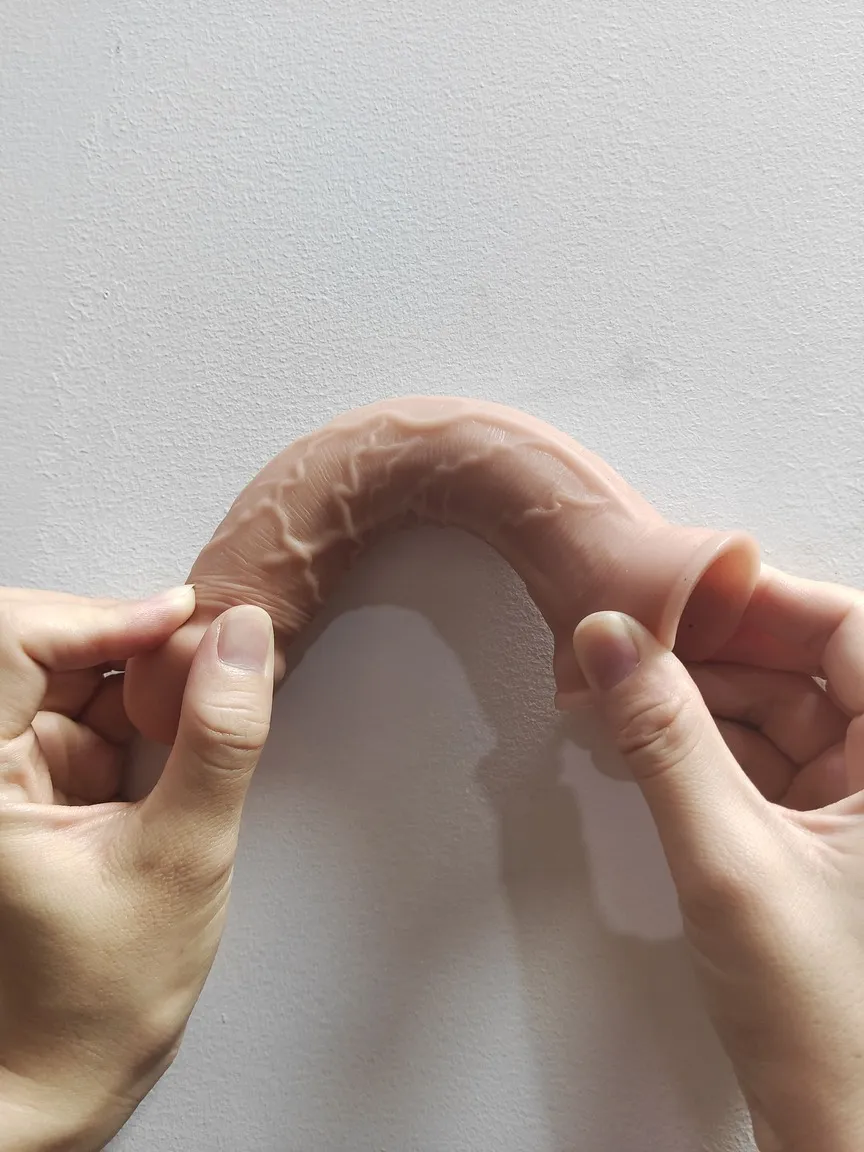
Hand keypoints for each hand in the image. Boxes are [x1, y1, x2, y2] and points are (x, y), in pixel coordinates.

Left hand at [0, 587, 274, 1150]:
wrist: (63, 1079)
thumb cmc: (90, 1002)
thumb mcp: (180, 860)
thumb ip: (217, 743)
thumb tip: (241, 645)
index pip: (10, 644)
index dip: (98, 615)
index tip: (177, 617)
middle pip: (41, 649)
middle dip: (125, 638)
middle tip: (200, 648)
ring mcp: (12, 777)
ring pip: (73, 676)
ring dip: (141, 670)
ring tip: (208, 683)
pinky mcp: (44, 789)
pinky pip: (91, 716)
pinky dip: (144, 707)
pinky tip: (187, 719)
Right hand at [572, 565, 863, 1151]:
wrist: (842, 1138)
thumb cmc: (836, 1033)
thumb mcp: (729, 862)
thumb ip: (664, 740)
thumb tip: (616, 644)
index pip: (852, 631)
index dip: (765, 601)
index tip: (683, 593)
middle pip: (810, 668)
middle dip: (717, 652)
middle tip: (636, 641)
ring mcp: (863, 811)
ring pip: (781, 714)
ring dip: (702, 699)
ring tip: (626, 692)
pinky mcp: (827, 840)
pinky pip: (765, 761)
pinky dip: (707, 745)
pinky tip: (652, 740)